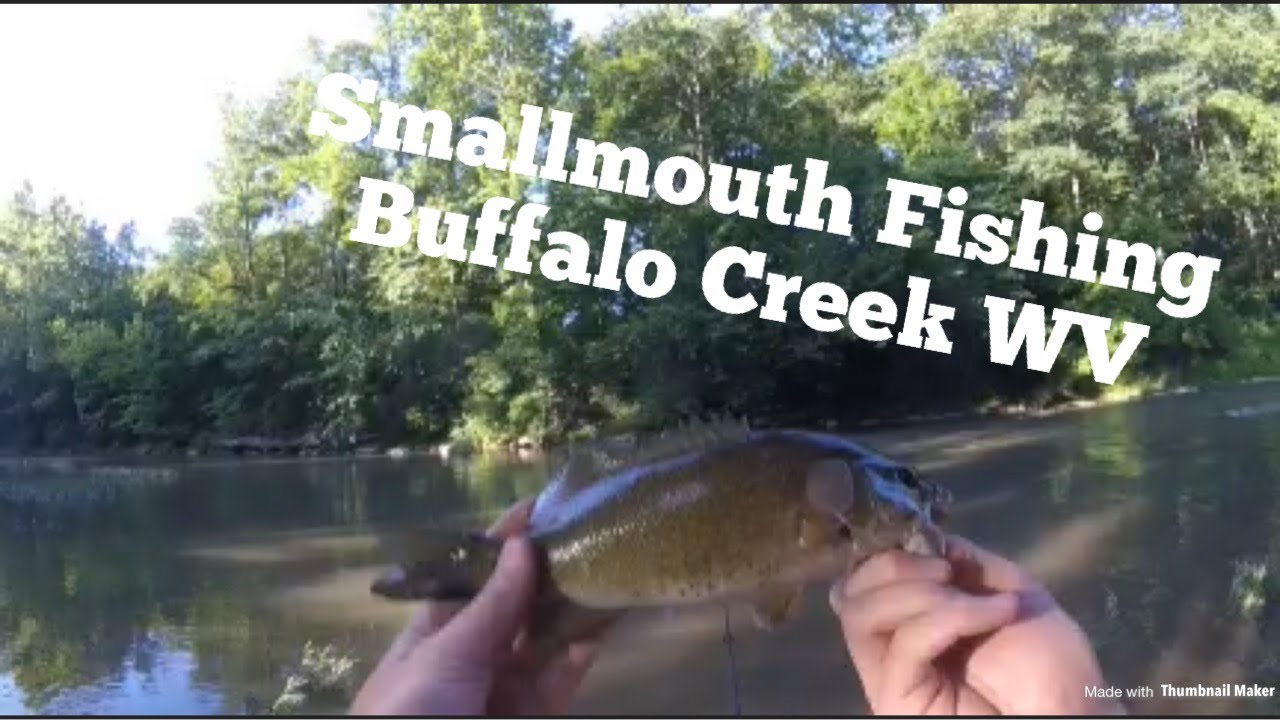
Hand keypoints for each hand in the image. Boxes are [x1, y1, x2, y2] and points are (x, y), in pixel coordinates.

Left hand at [350, 498, 604, 714]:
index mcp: (431, 634)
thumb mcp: (444, 654)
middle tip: (588, 525)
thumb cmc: (412, 713)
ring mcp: (505, 687)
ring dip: (574, 601)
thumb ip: (490, 604)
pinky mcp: (537, 714)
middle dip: (546, 568)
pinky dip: (588, 645)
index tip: (539, 504)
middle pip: (514, 603)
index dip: (502, 541)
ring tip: (608, 558)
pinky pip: (565, 673)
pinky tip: (611, 612)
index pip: (471, 576)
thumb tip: (522, 543)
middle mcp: (472, 655)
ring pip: (545, 636)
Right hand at [831, 534, 1125, 715]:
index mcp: (909, 619)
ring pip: (859, 613)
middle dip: (894, 565)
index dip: (884, 550)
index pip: (862, 578)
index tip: (927, 539)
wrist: (1071, 713)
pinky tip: (993, 613)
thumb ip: (964, 564)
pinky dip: (950, 617)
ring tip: (969, 598)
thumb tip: (923, 536)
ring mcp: (889, 673)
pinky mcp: (895, 697)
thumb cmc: (1049, 664)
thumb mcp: (1008, 589)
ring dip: (918, 591)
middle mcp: (890, 645)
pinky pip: (905, 642)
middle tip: (946, 569)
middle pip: (848, 591)